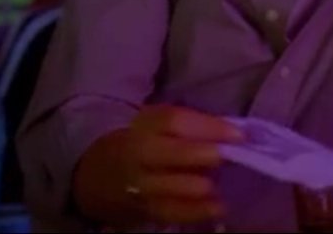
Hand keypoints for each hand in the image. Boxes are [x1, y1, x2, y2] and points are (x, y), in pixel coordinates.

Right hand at [74, 105, 243, 226]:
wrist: (94, 173)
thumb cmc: (139, 142)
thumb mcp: (154, 124)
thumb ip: (188, 126)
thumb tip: (231, 132)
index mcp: (144, 126)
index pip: (174, 122)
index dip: (206, 126)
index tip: (238, 134)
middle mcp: (139, 154)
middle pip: (169, 153)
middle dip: (201, 155)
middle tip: (229, 157)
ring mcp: (138, 185)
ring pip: (168, 187)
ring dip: (198, 188)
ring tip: (221, 188)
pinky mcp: (142, 209)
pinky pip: (169, 212)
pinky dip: (194, 211)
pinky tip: (217, 208)